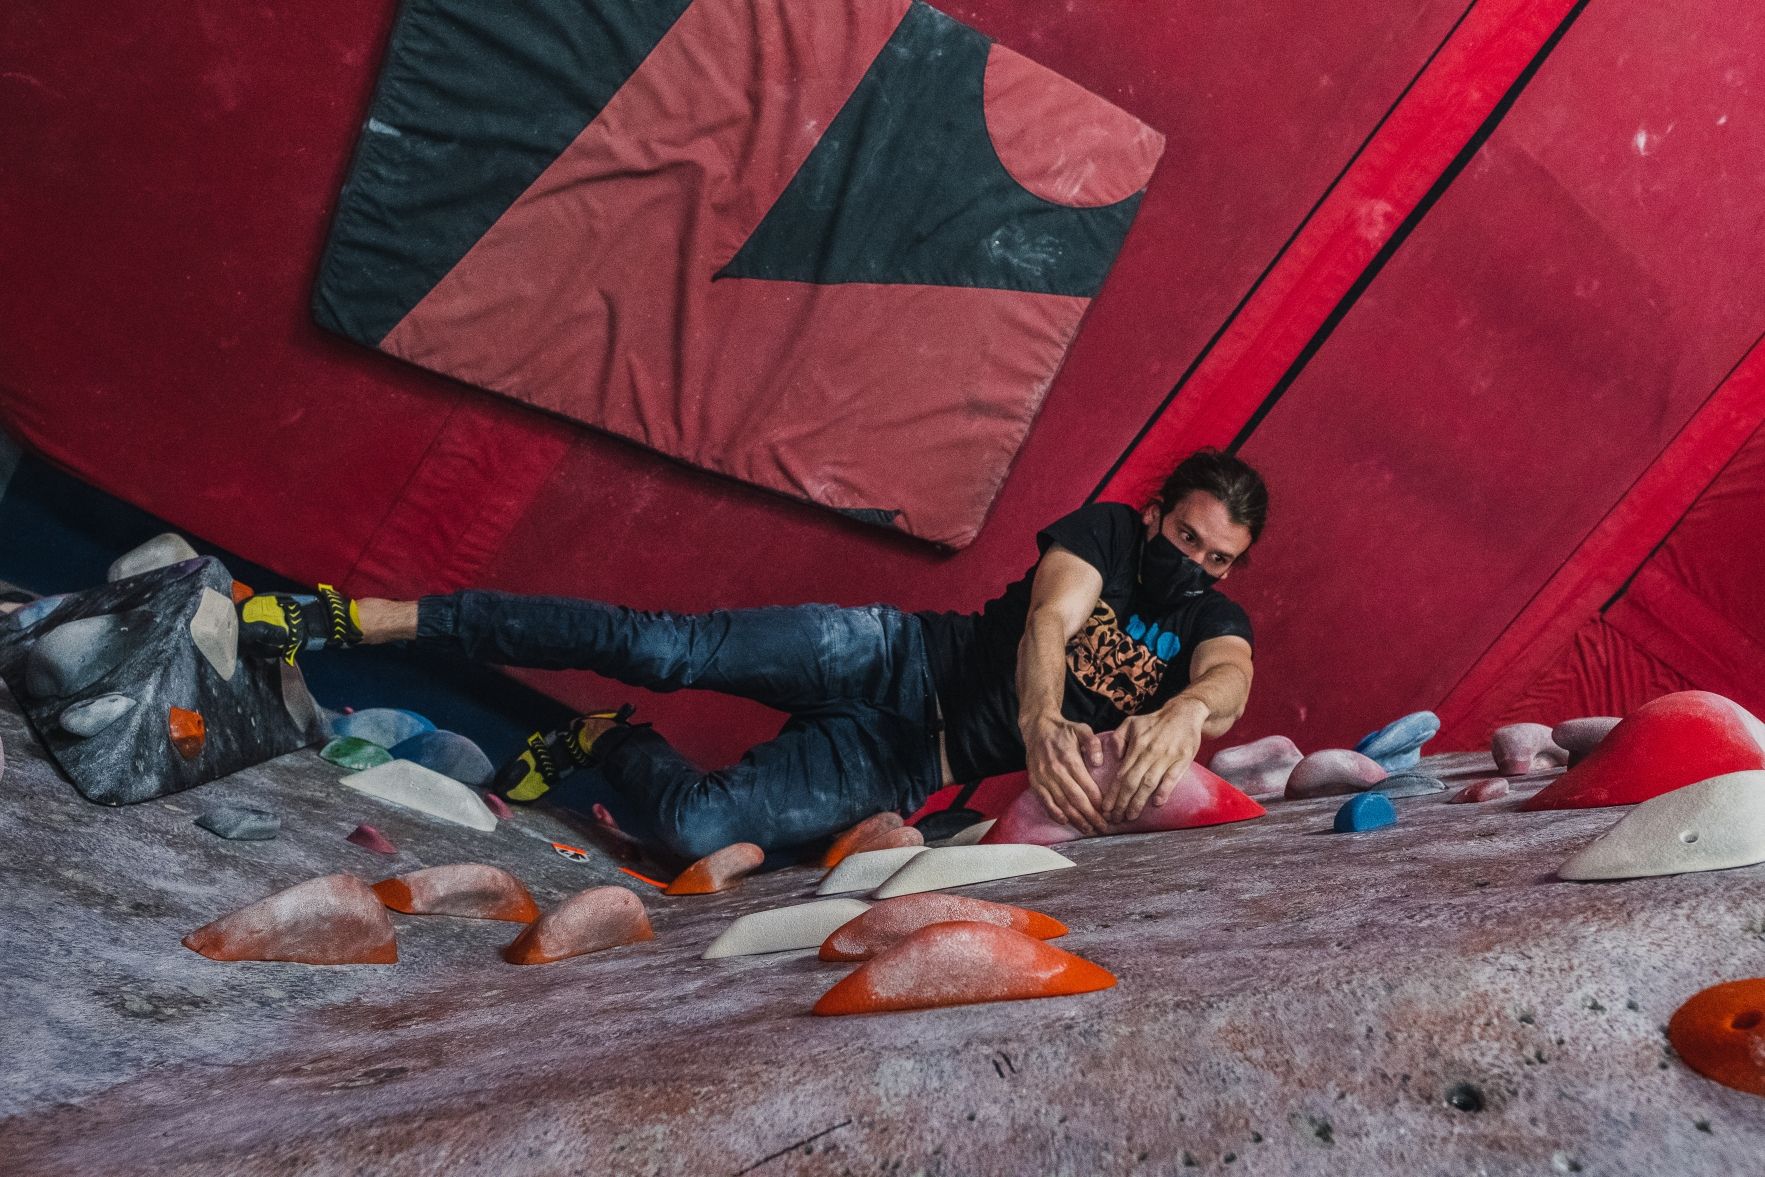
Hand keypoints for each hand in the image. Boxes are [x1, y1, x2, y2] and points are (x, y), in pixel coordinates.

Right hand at [1021, 712, 1107, 834]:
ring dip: (1075, 819)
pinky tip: (1065, 821)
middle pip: (1076, 799)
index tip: (1108, 813)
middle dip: (1091, 816)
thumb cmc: (1063, 730)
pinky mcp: (1035, 782)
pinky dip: (1054, 813)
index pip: (1086, 786)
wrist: (1037, 728)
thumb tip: (1099, 762)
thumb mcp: (1082, 729)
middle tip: (1102, 828)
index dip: (1098, 802)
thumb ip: (1093, 743)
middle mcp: (1056, 771)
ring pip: (1062, 804)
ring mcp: (1044, 778)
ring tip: (1088, 829)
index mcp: (1069, 759)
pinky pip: (1045, 801)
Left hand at [1106, 700, 1205, 821]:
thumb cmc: (1155, 721)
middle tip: (1115, 819)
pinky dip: (1164, 790)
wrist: (1184, 713)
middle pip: (1132, 782)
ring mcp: (1166, 757)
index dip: (1113, 793)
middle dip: (1122, 803)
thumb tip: (1114, 757)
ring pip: (1149, 783)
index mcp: (1136, 746)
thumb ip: (1118, 738)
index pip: (1122, 774)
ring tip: (1130, 816)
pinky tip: (1157, 803)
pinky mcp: (1182, 760)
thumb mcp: (1131, 723)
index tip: (1105, 808)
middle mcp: (1149, 752)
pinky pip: (1172, 778)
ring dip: (1139, 802)